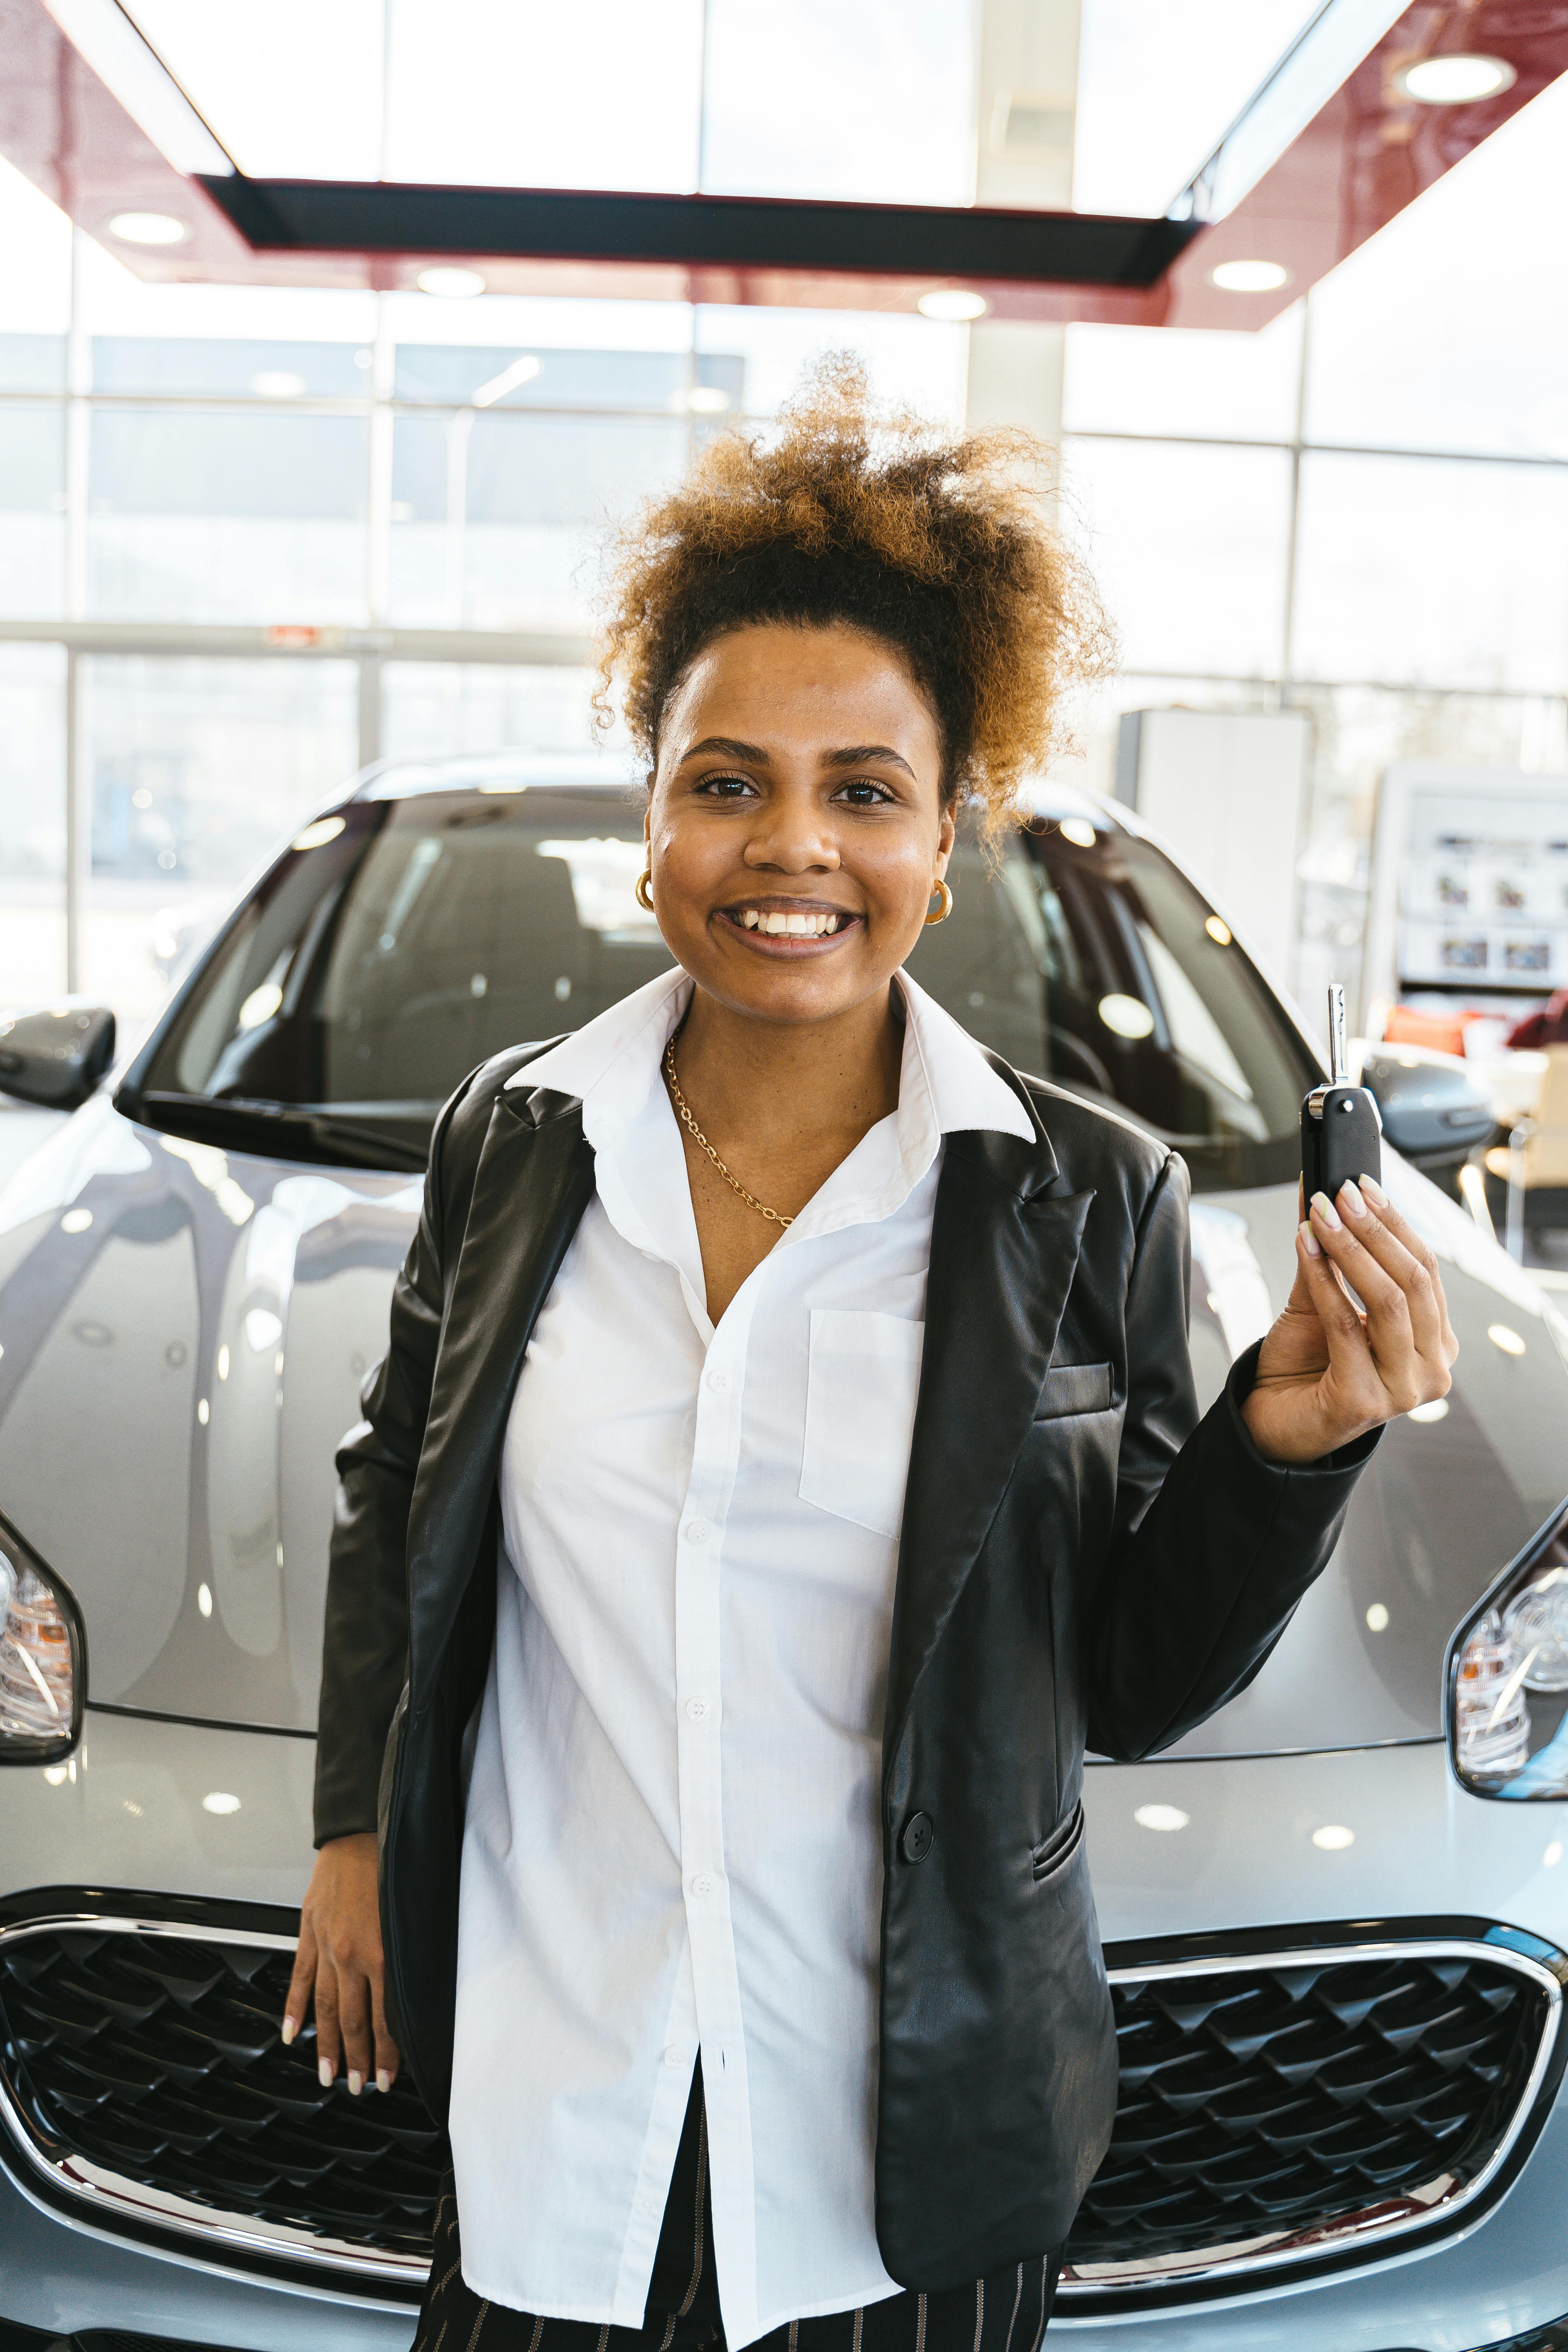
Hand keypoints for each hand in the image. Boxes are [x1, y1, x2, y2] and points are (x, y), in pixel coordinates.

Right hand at [282, 1832, 400, 2095]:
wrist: (361, 1830)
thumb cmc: (396, 1864)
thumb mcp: (415, 1913)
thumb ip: (413, 1954)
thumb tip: (420, 1992)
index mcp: (383, 1952)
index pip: (386, 2017)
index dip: (389, 2053)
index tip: (391, 2078)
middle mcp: (353, 1955)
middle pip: (353, 2021)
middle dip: (360, 2060)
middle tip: (363, 2088)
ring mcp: (327, 1946)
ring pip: (325, 2009)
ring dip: (328, 2047)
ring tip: (330, 2077)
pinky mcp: (309, 1932)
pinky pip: (300, 1979)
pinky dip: (295, 2010)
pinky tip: (293, 2035)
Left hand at [1242, 1176, 1456, 1465]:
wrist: (1272, 1420)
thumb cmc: (1305, 1364)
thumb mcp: (1322, 1302)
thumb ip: (1329, 1255)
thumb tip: (1320, 1193)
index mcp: (1434, 1342)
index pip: (1427, 1269)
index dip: (1395, 1223)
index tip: (1362, 1185)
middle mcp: (1431, 1369)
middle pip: (1414, 1282)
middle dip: (1373, 1230)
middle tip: (1338, 1195)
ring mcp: (1404, 1391)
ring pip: (1390, 1302)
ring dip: (1350, 1250)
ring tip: (1318, 1217)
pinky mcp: (1365, 1403)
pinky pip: (1348, 1327)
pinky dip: (1325, 1283)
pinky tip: (1306, 1250)